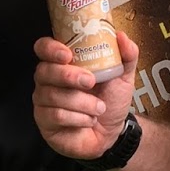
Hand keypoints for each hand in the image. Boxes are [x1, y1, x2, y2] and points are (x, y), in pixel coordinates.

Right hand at [32, 30, 139, 160]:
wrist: (111, 134)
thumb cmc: (110, 102)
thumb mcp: (123, 77)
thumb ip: (126, 56)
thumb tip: (122, 36)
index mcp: (63, 63)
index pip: (44, 48)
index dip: (51, 49)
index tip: (67, 54)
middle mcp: (48, 79)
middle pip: (44, 71)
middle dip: (69, 76)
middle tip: (91, 82)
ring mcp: (43, 100)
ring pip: (52, 95)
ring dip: (81, 102)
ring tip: (98, 108)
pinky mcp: (44, 120)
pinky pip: (55, 115)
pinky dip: (78, 118)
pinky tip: (88, 120)